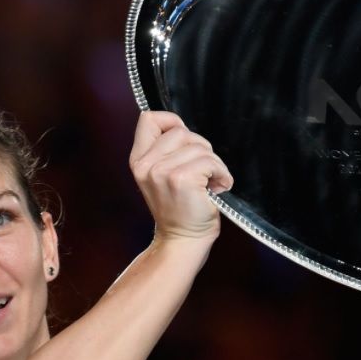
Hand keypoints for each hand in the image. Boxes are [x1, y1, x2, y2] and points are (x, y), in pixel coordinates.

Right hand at [128, 111, 233, 241]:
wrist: (183, 240)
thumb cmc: (180, 208)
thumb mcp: (161, 175)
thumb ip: (166, 151)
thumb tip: (185, 130)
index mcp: (139, 160)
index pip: (149, 119)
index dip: (172, 122)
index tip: (186, 142)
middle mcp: (146, 164)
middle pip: (181, 130)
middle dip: (199, 148)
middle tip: (202, 172)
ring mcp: (161, 171)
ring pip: (200, 146)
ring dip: (213, 164)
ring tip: (209, 183)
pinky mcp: (181, 179)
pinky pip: (211, 161)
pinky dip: (221, 174)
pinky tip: (218, 187)